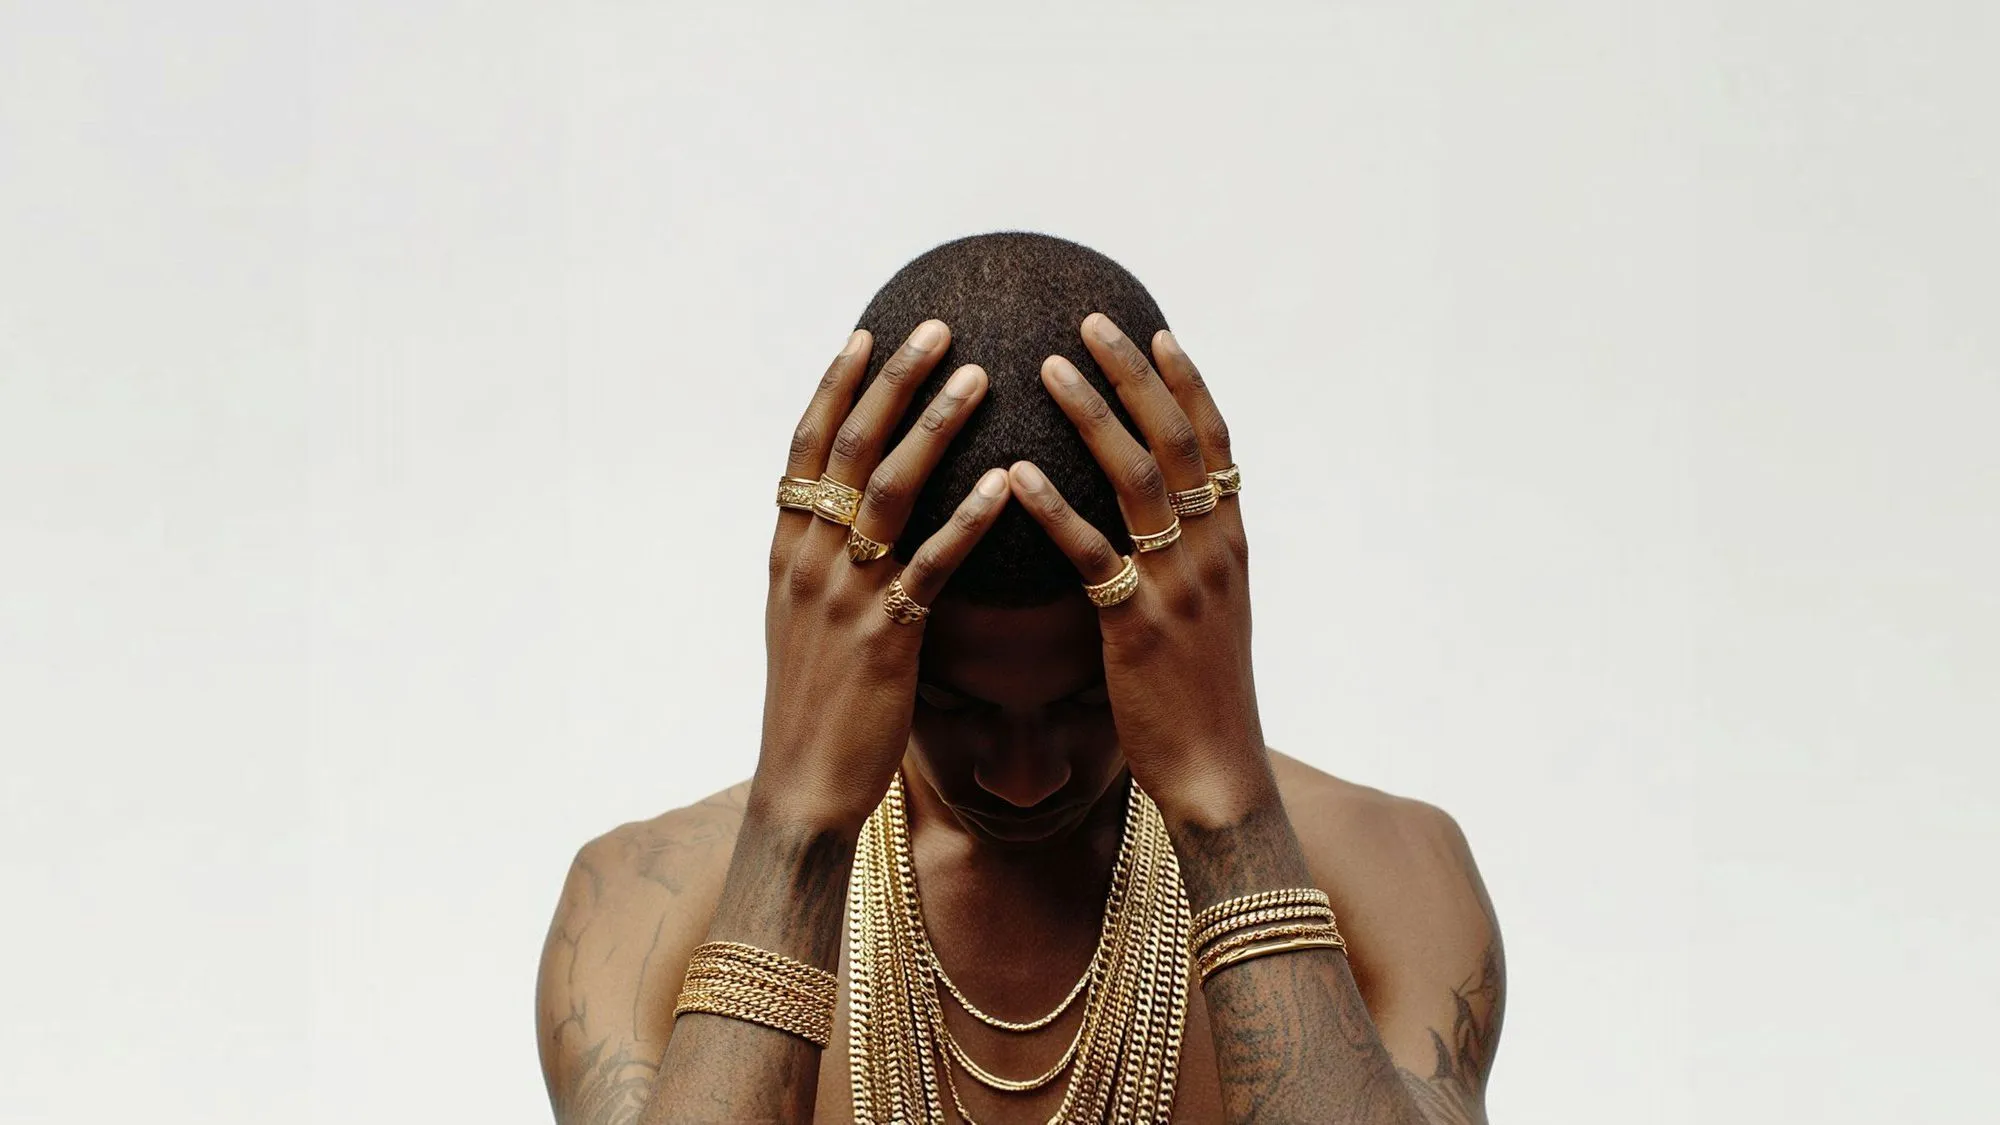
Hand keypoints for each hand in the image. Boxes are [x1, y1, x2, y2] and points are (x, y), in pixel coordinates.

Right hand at [756, 321, 1011, 833]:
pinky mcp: (887, 638)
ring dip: (932, 427)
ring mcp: (844, 596)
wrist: (802, 788)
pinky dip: (964, 520)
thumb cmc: (817, 707)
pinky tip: (1001, 484)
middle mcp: (809, 560)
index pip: (806, 448)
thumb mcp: (806, 620)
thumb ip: (828, 562)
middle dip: (892, 382)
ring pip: (887, 491)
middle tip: (936, 326)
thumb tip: (855, 518)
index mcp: (789, 550)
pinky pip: (928, 566)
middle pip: (847, 449)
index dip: (837, 387)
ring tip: (976, 376)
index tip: (869, 333)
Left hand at [1007, 314, 1273, 829]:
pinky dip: (1054, 508)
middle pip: (1178, 439)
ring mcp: (1179, 585)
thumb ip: (1187, 559)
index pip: (1215, 443)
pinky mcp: (1137, 627)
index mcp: (1230, 543)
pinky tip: (1015, 475)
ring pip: (1139, 479)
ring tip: (1047, 368)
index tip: (1153, 331)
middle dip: (1134, 374)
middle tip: (1090, 321)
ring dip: (1093, 416)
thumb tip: (1160, 519)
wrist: (1217, 775)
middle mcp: (1212, 551)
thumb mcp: (1208, 615)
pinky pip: (1094, 554)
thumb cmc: (1200, 700)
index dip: (1185, 383)